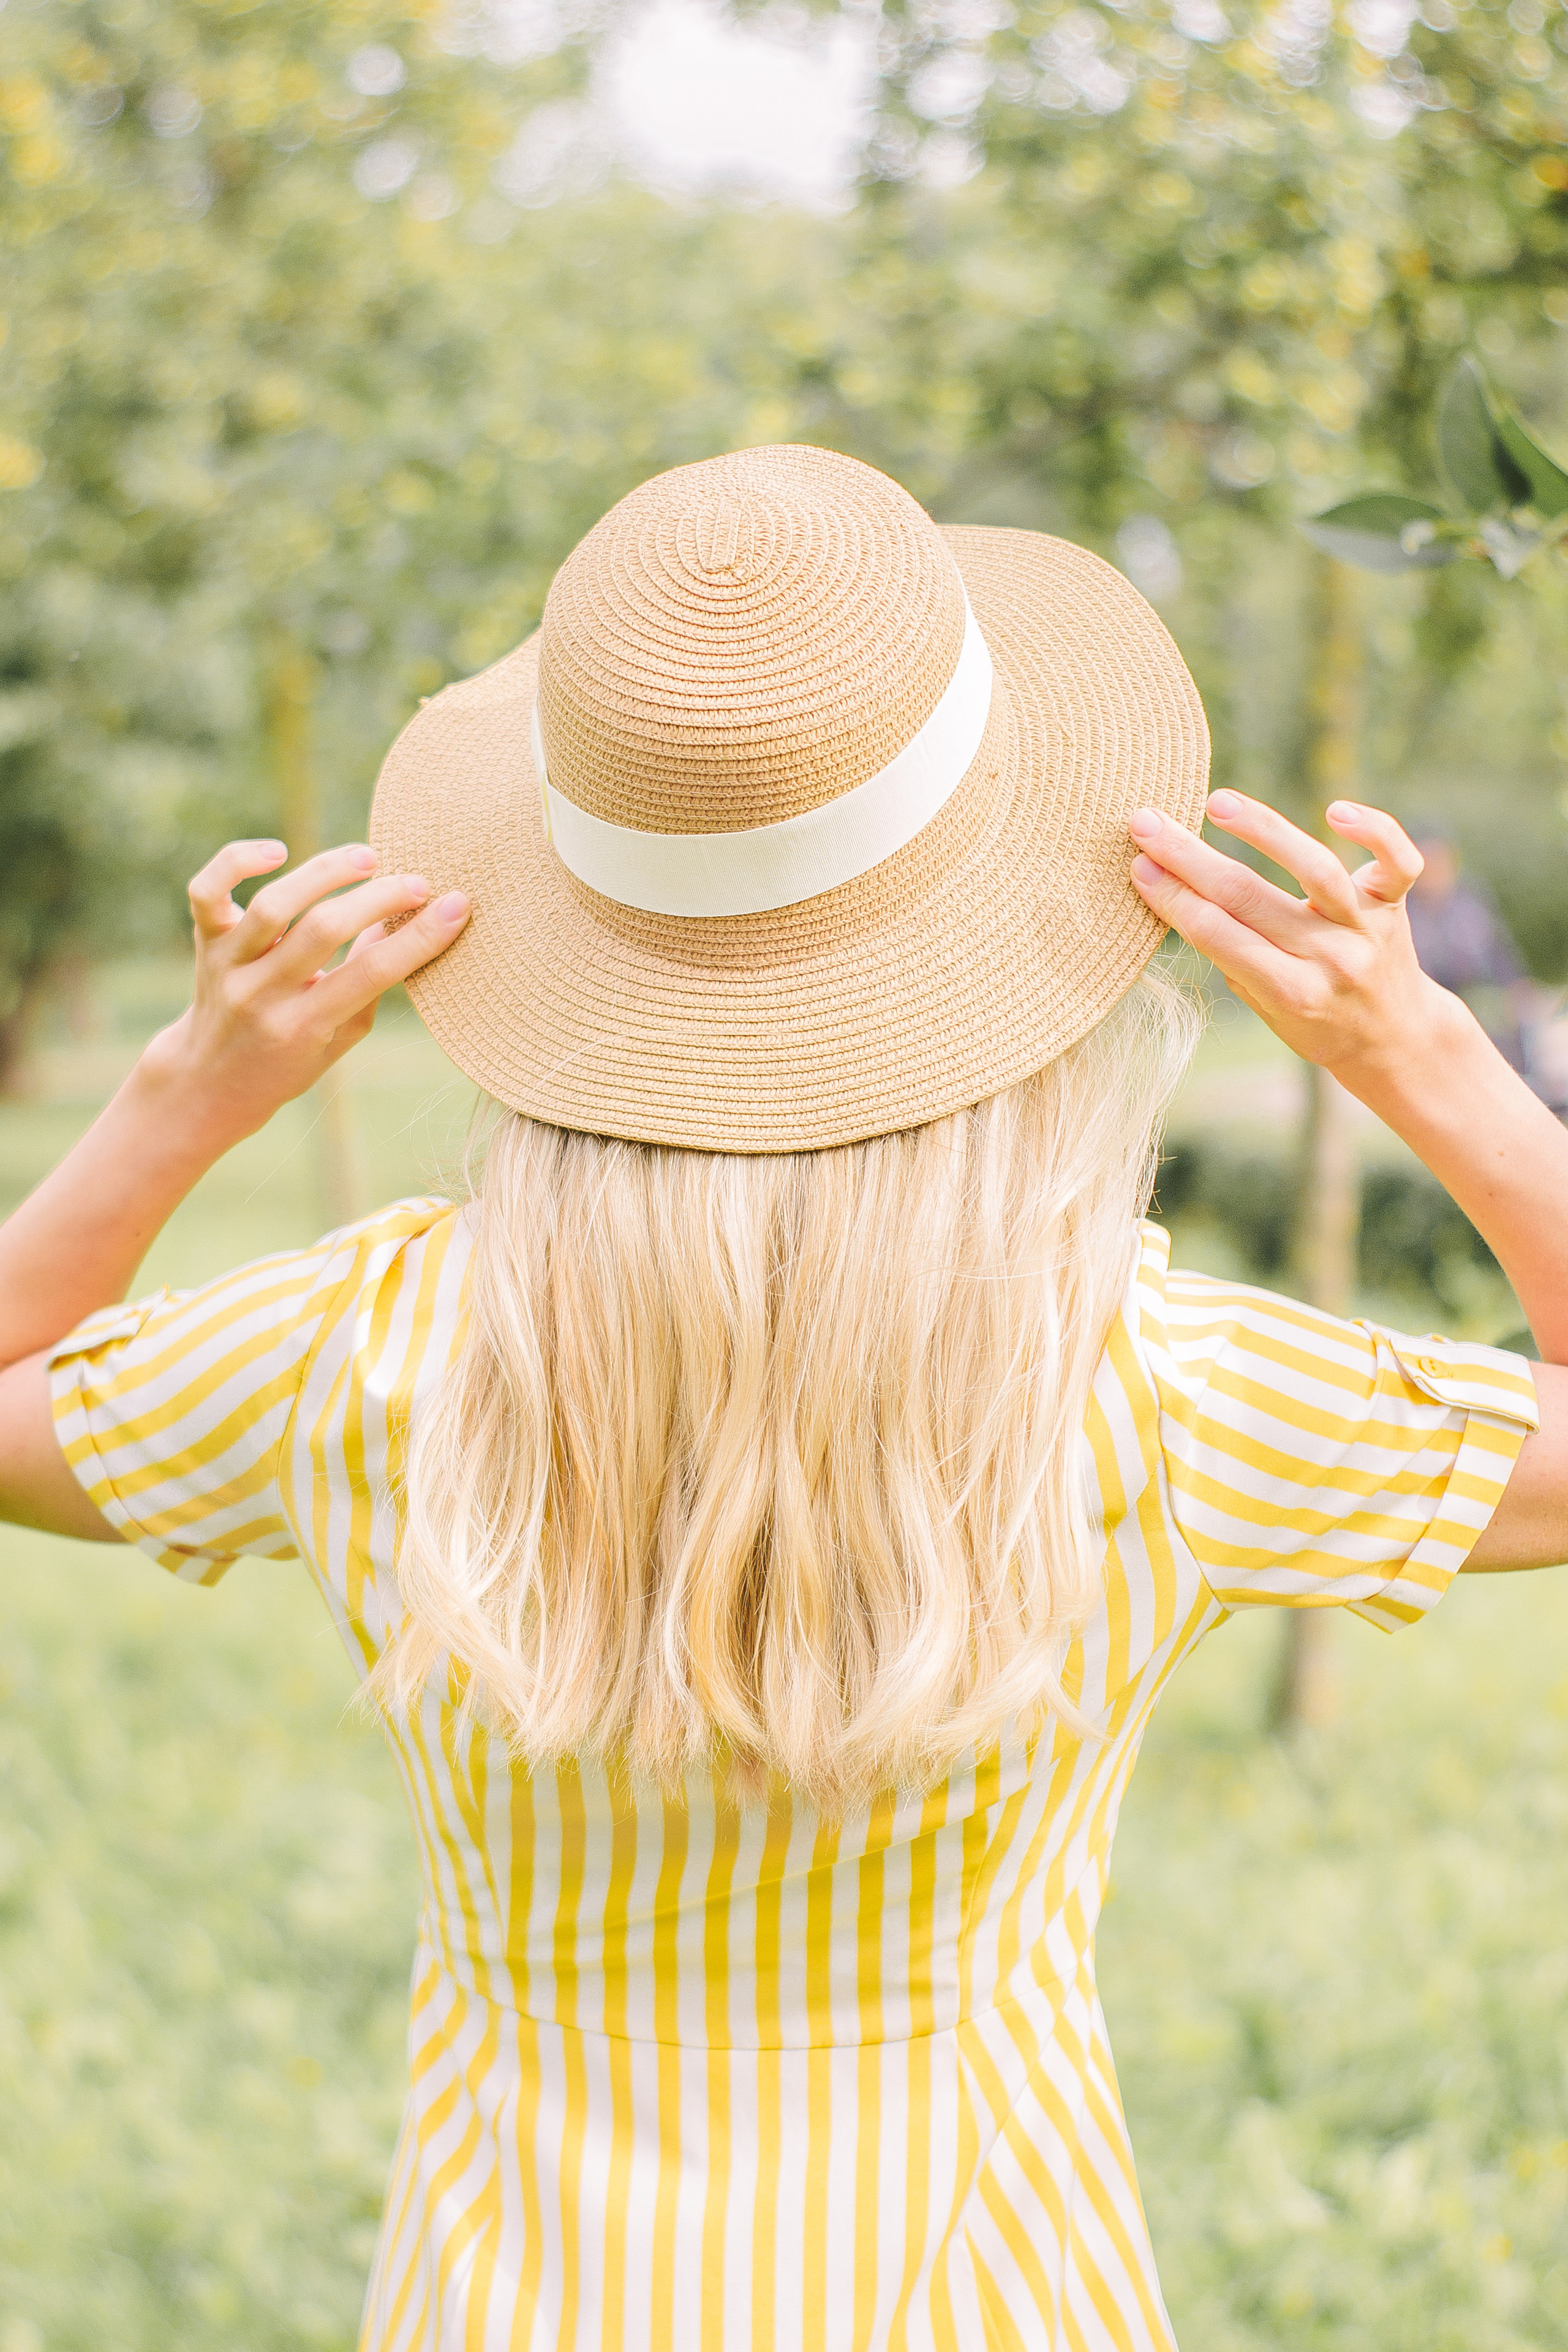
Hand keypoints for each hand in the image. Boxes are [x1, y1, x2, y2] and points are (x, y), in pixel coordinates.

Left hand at [138, 839, 469, 1145]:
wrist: (208, 1081)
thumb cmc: (289, 1061)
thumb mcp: (339, 1038)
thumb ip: (368, 985)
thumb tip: (401, 921)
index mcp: (302, 1027)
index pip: (369, 974)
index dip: (418, 938)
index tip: (457, 906)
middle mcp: (261, 994)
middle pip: (323, 929)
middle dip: (379, 898)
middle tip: (417, 882)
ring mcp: (227, 964)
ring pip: (273, 904)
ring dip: (325, 872)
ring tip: (367, 858)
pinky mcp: (205, 939)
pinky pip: (207, 890)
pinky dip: (238, 860)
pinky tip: (277, 852)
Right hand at [1127, 790, 1450, 1079]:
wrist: (1396, 1040)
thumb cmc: (1315, 1021)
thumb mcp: (1267, 1010)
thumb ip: (1233, 958)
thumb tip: (1180, 891)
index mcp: (1291, 993)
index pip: (1218, 936)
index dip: (1173, 899)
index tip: (1137, 865)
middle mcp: (1330, 959)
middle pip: (1249, 897)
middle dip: (1188, 857)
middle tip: (1146, 824)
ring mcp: (1366, 929)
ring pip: (1316, 869)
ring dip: (1262, 829)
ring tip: (1217, 803)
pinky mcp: (1396, 903)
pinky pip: (1398, 861)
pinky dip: (1375, 830)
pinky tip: (1336, 809)